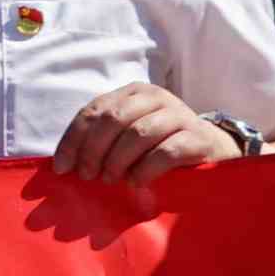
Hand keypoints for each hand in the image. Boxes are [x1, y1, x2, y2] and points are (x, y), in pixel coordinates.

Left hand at [48, 83, 248, 187]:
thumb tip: (63, 164)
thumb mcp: (129, 136)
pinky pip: (165, 152)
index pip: (94, 111)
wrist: (211, 150)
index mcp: (133, 93)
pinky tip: (137, 182)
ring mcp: (179, 115)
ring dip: (118, 161)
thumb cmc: (161, 145)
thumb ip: (101, 140)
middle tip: (89, 176)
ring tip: (112, 180)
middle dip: (94, 151)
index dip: (74, 140)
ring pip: (138, 133)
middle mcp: (155, 97)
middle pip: (114, 119)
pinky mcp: (198, 137)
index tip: (63, 168)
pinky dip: (145, 170)